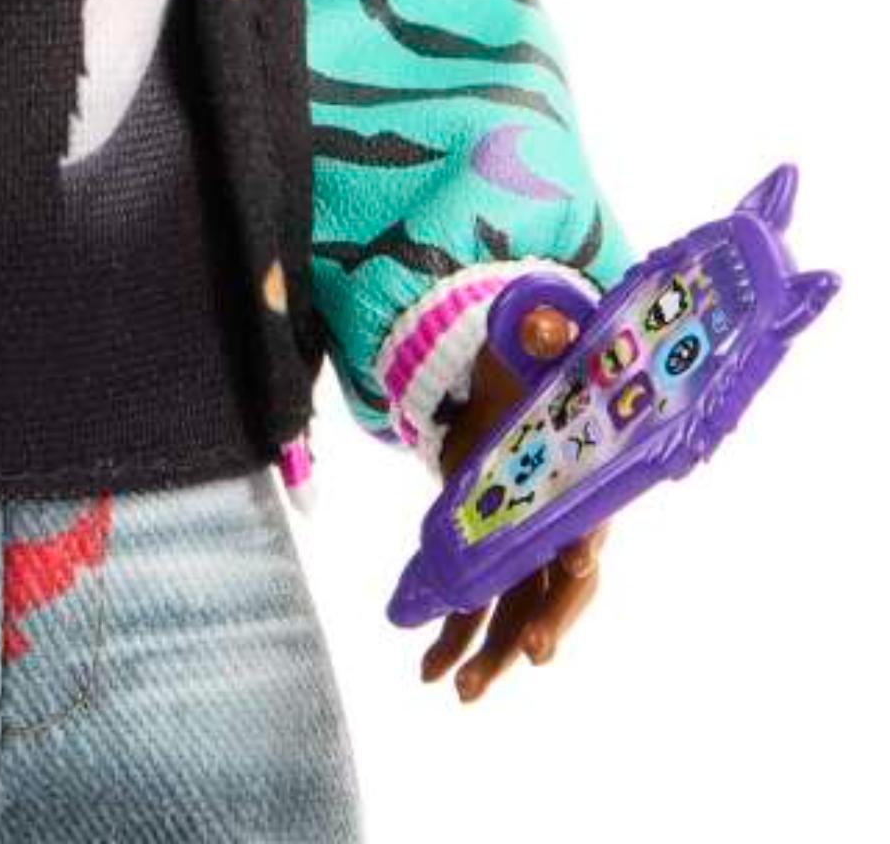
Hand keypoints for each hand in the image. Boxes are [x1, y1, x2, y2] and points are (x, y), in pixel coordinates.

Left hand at [419, 302, 606, 701]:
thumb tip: (544, 325)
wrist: (522, 377)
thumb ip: (546, 333)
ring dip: (487, 652)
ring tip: (457, 691)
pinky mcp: (489, 541)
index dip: (583, 544)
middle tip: (526, 655)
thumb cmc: (544, 362)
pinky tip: (427, 667)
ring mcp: (523, 541)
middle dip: (541, 622)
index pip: (589, 519)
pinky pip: (476, 598)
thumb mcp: (544, 342)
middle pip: (554, 586)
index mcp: (579, 481)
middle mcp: (557, 523)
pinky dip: (453, 631)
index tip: (577, 568)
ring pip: (513, 609)